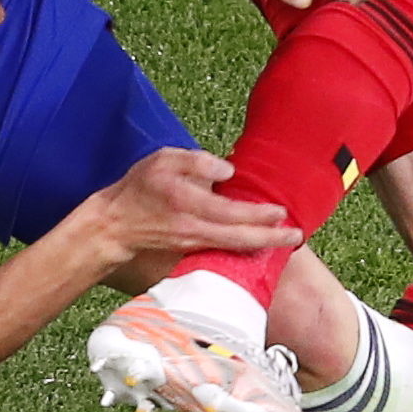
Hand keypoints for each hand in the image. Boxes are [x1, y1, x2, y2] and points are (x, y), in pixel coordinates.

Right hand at [90, 146, 302, 262]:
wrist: (115, 225)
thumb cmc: (139, 188)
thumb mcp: (163, 160)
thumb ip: (196, 160)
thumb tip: (228, 170)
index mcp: (187, 204)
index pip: (230, 213)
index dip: (257, 215)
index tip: (281, 212)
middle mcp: (193, 230)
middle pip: (238, 239)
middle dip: (271, 239)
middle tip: (297, 236)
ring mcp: (193, 245)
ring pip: (233, 248)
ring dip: (261, 245)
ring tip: (287, 240)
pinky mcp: (192, 251)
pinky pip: (224, 251)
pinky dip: (244, 248)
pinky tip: (260, 243)